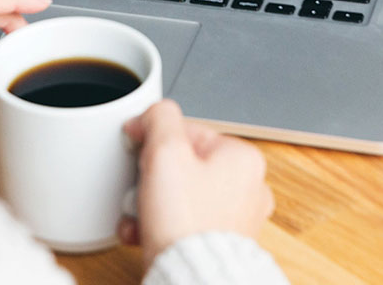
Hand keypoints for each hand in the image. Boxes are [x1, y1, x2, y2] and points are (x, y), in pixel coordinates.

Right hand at [118, 99, 274, 268]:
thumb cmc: (187, 222)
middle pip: (183, 164)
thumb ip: (159, 118)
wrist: (192, 277)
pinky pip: (183, 221)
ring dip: (150, 201)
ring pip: (180, 194)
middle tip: (139, 184)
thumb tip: (154, 113)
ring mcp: (235, 218)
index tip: (135, 145)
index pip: (187, 130)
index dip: (154, 137)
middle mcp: (248, 187)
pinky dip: (160, 223)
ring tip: (138, 212)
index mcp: (243, 158)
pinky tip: (143, 230)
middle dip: (151, 175)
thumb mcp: (165, 152)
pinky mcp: (219, 242)